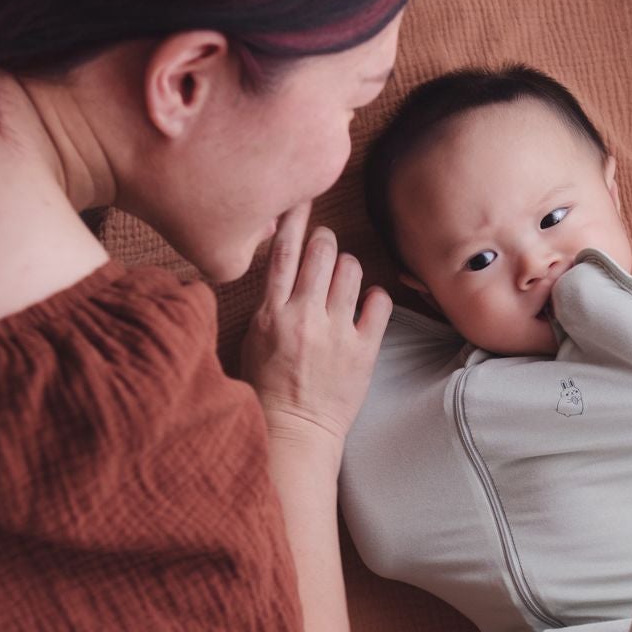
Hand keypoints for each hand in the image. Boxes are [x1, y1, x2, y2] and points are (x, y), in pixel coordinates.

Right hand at [240, 202, 391, 451]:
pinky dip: (374, 297)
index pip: (283, 254)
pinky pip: (378, 303)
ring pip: (351, 270)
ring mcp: (336, 333)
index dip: (294, 219)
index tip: (301, 199)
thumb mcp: (252, 341)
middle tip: (325, 245)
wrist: (294, 432)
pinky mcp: (363, 350)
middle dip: (325, 241)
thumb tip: (280, 269)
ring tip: (343, 280)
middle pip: (321, 253)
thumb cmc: (267, 389)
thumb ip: (267, 304)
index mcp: (271, 314)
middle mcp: (304, 317)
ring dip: (348, 267)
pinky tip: (366, 304)